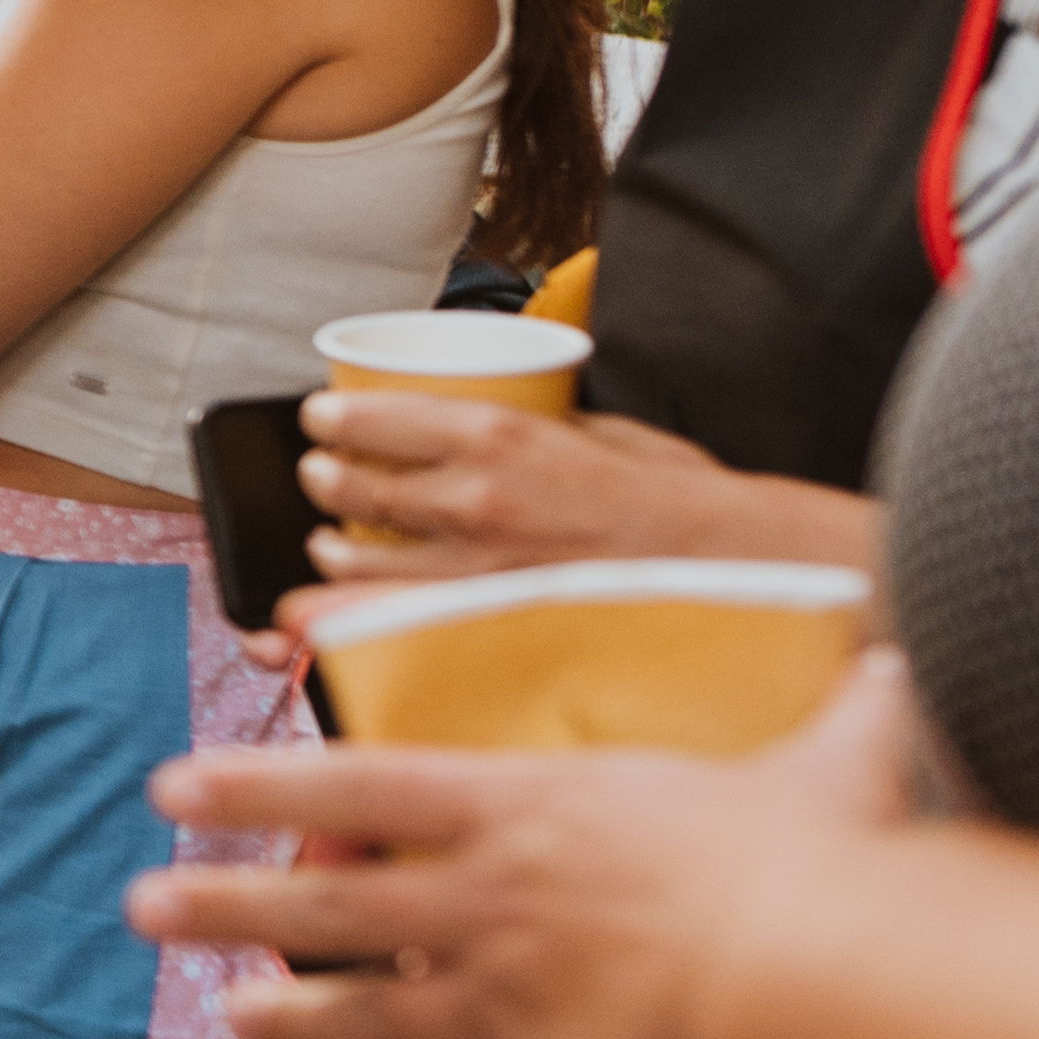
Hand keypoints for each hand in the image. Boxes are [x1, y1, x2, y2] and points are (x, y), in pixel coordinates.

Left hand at [130, 657, 928, 1038]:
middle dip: (227, 904)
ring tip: (228, 1022)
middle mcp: (497, 907)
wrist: (832, 983)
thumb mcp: (841, 757)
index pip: (361, 784)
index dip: (256, 788)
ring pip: (369, 1015)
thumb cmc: (829, 863)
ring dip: (291, 1019)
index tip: (171, 789)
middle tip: (144, 908)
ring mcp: (514, 1012)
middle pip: (331, 901)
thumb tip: (905, 659)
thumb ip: (856, 709)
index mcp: (538, 813)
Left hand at [296, 391, 743, 587]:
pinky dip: (358, 608)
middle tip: (318, 472)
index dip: (331, 419)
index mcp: (498, 435)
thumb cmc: (667, 496)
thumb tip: (487, 426)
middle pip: (354, 485)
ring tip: (328, 539)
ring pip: (358, 558)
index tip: (321, 419)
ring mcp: (472, 568)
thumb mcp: (592, 430)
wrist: (721, 564)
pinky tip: (349, 602)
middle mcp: (472, 499)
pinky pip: (393, 616)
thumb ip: (531, 428)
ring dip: (331, 546)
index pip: (376, 418)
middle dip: (321, 477)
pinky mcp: (483, 620)